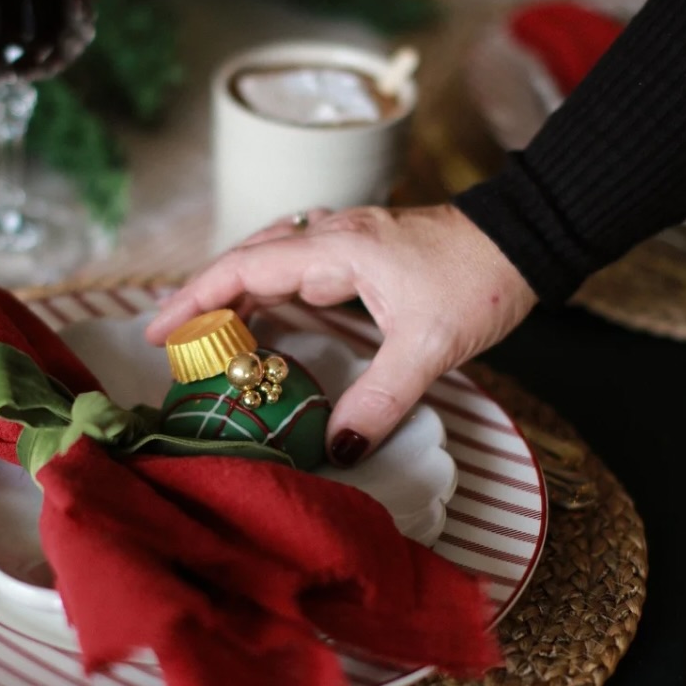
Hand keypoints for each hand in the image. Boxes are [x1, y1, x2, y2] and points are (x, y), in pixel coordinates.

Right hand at [145, 204, 537, 465]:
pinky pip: (297, 270)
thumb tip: (339, 448)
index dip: (196, 299)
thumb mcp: (428, 345)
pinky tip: (266, 324)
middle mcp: (331, 236)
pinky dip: (270, 295)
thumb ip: (381, 397)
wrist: (524, 240)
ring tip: (207, 341)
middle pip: (246, 261)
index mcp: (337, 247)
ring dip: (236, 297)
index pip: (244, 267)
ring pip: (270, 263)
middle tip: (174, 348)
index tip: (160, 332)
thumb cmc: (479, 280)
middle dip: (205, 301)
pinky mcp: (361, 253)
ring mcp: (345, 242)